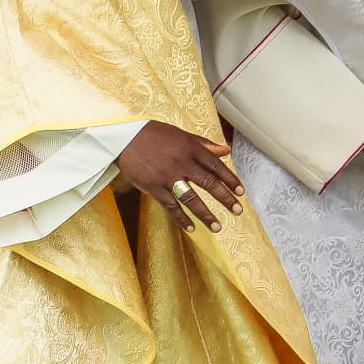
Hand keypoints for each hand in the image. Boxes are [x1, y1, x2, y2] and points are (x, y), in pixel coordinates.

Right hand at [117, 122, 244, 232]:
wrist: (122, 138)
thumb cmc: (153, 135)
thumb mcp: (180, 135)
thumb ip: (204, 144)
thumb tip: (226, 150)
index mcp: (190, 148)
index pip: (216, 165)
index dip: (230, 179)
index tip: (241, 192)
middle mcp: (181, 163)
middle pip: (208, 183)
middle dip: (225, 198)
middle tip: (238, 210)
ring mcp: (167, 177)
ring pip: (191, 198)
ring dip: (205, 214)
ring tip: (218, 226)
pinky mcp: (153, 187)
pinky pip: (171, 206)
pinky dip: (181, 218)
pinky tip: (191, 228)